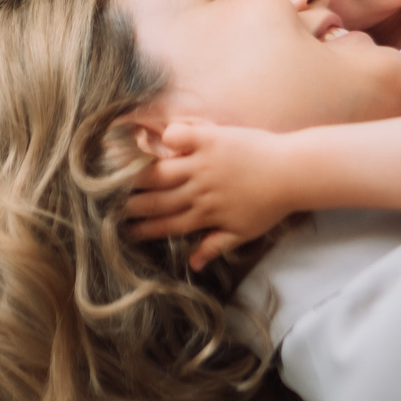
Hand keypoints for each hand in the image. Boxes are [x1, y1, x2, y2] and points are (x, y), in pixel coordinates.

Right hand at [123, 118, 292, 268]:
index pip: (168, 225)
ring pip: (162, 171)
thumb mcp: (243, 233)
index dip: (144, 228)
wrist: (292, 173)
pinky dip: (167, 137)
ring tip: (115, 172)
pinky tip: (151, 136)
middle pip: (157, 200)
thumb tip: (192, 264)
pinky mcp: (212, 140)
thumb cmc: (270, 204)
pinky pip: (181, 136)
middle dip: (131, 203)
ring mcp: (204, 164)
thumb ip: (215, 246)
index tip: (125, 230)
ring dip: (137, 173)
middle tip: (108, 203)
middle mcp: (200, 191)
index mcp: (206, 215)